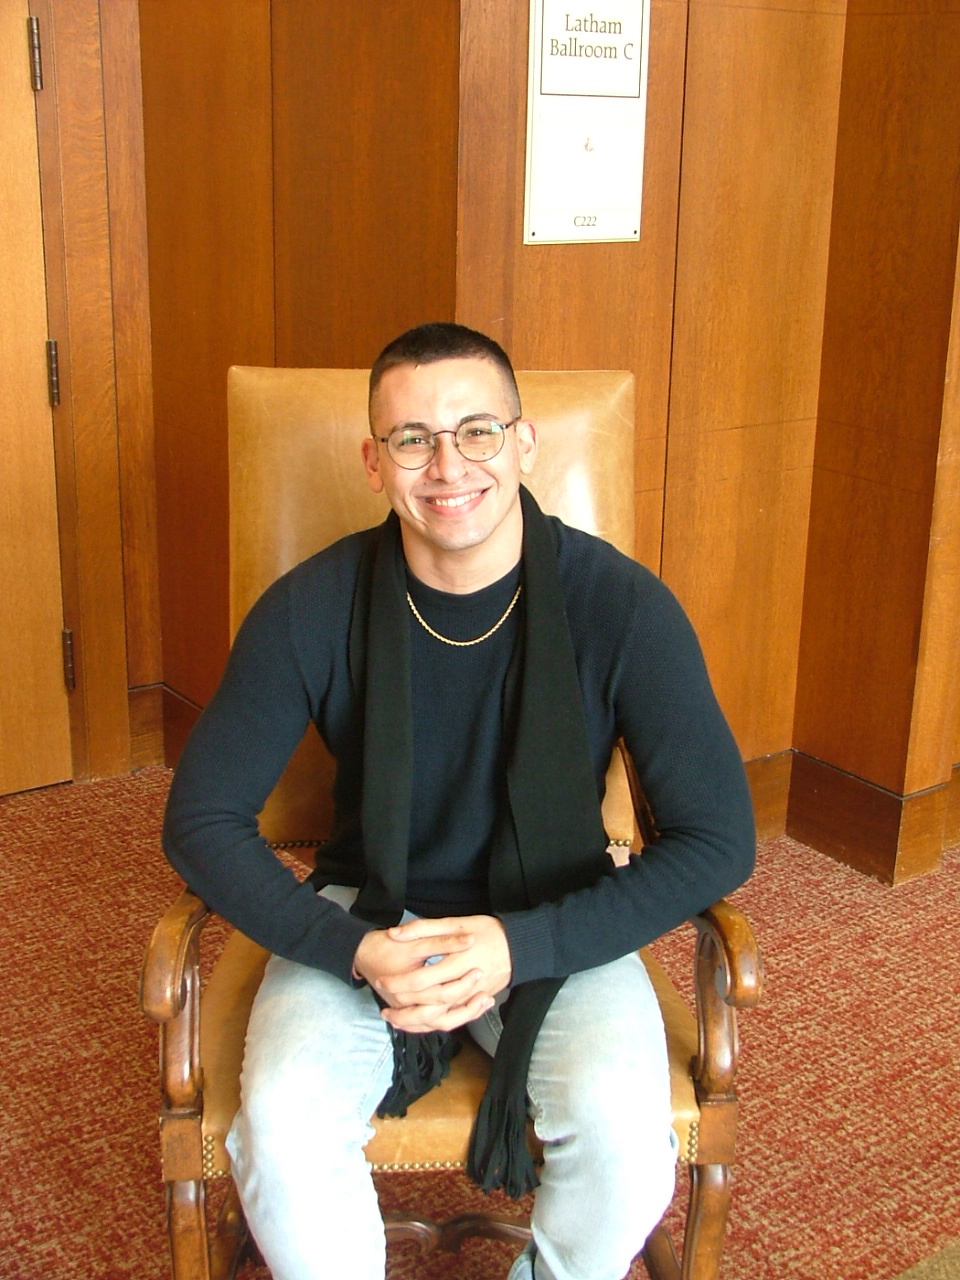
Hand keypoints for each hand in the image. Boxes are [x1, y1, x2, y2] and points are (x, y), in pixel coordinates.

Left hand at [353, 915, 511, 1033]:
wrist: (522, 946)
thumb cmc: (489, 930)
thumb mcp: (457, 922)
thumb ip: (425, 928)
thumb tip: (395, 933)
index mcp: (457, 963)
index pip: (421, 980)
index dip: (399, 983)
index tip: (381, 981)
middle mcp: (464, 985)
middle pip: (428, 1005)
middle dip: (403, 1008)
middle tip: (384, 1007)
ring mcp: (472, 998)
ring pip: (440, 1020)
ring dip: (415, 1023)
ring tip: (395, 1020)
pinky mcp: (477, 1004)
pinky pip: (453, 1021)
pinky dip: (434, 1025)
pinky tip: (419, 1023)